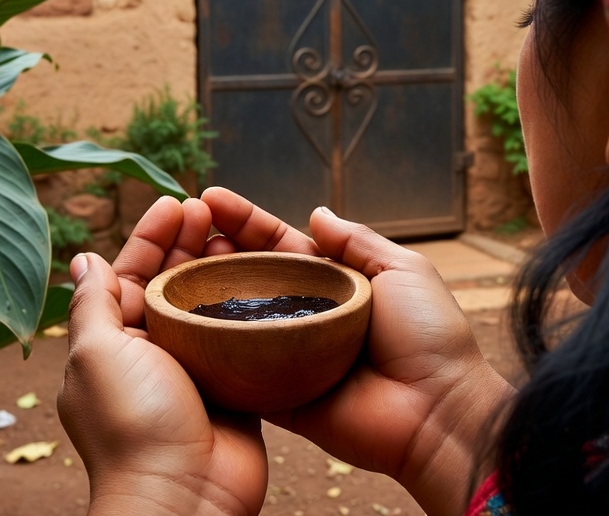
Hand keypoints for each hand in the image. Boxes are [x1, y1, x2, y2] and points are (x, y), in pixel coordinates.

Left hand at [58, 195, 268, 515]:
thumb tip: (82, 260)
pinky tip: (263, 272)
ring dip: (219, 262)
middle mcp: (152, 348)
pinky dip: (248, 299)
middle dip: (188, 240)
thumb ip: (93, 305)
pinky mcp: (231, 378)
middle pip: (171, 279)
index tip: (175, 202)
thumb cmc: (133, 426)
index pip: (129, 272)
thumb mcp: (98, 355)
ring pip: (208, 298)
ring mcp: (194, 363)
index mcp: (113, 341)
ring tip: (236, 228)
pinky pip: (239, 328)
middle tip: (209, 206)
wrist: (186, 497)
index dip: (150, 236)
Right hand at [202, 188, 514, 515]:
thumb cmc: (428, 335)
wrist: (437, 410)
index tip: (210, 197)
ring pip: (236, 318)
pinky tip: (177, 322)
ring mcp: (288, 354)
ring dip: (204, 290)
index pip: (279, 244)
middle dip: (216, 248)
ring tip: (171, 261)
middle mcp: (306, 314)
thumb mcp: (401, 270)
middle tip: (182, 224)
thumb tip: (314, 212)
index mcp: (335, 282)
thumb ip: (356, 241)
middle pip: (250, 275)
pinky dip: (209, 348)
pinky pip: (237, 370)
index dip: (246, 220)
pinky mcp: (278, 395)